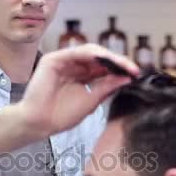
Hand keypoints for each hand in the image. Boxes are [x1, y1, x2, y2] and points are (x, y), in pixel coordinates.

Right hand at [16, 44, 139, 136]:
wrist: (39, 123)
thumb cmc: (60, 115)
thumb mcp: (91, 100)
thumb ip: (107, 87)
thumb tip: (127, 77)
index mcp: (81, 76)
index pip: (104, 67)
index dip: (120, 69)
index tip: (136, 74)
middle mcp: (73, 66)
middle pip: (100, 58)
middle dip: (118, 62)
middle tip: (134, 69)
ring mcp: (63, 61)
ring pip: (91, 52)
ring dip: (109, 58)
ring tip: (123, 65)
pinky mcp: (54, 59)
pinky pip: (77, 52)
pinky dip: (92, 54)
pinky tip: (106, 60)